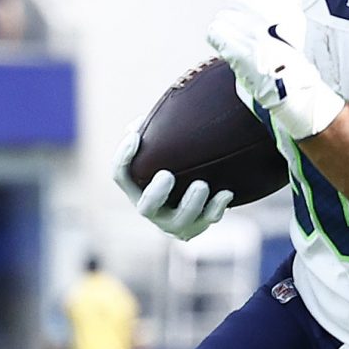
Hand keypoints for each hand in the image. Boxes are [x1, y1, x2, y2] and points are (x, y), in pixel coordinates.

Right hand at [113, 119, 231, 238]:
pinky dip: (217, 207)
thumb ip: (153, 131)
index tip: (135, 137)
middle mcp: (152, 209)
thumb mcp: (162, 148)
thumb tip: (142, 121)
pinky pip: (208, 221)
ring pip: (180, 220)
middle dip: (156, 193)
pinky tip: (227, 192)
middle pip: (146, 208)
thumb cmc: (173, 163)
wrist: (196, 197)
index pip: (121, 176)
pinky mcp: (198, 227)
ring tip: (202, 184)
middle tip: (167, 175)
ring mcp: (175, 222)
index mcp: (136, 188)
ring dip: (191, 203)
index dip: (123, 158)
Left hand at [206, 0, 345, 141]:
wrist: (287, 83)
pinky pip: (214, 32)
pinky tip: (232, 50)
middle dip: (238, 17)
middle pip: (234, 1)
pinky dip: (220, 41)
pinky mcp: (233, 47)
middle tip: (251, 34)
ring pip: (223, 16)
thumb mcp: (295, 15)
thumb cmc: (289, 49)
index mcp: (279, 1)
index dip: (250, 0)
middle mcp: (264, 13)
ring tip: (244, 44)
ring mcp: (248, 31)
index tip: (257, 17)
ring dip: (230, 30)